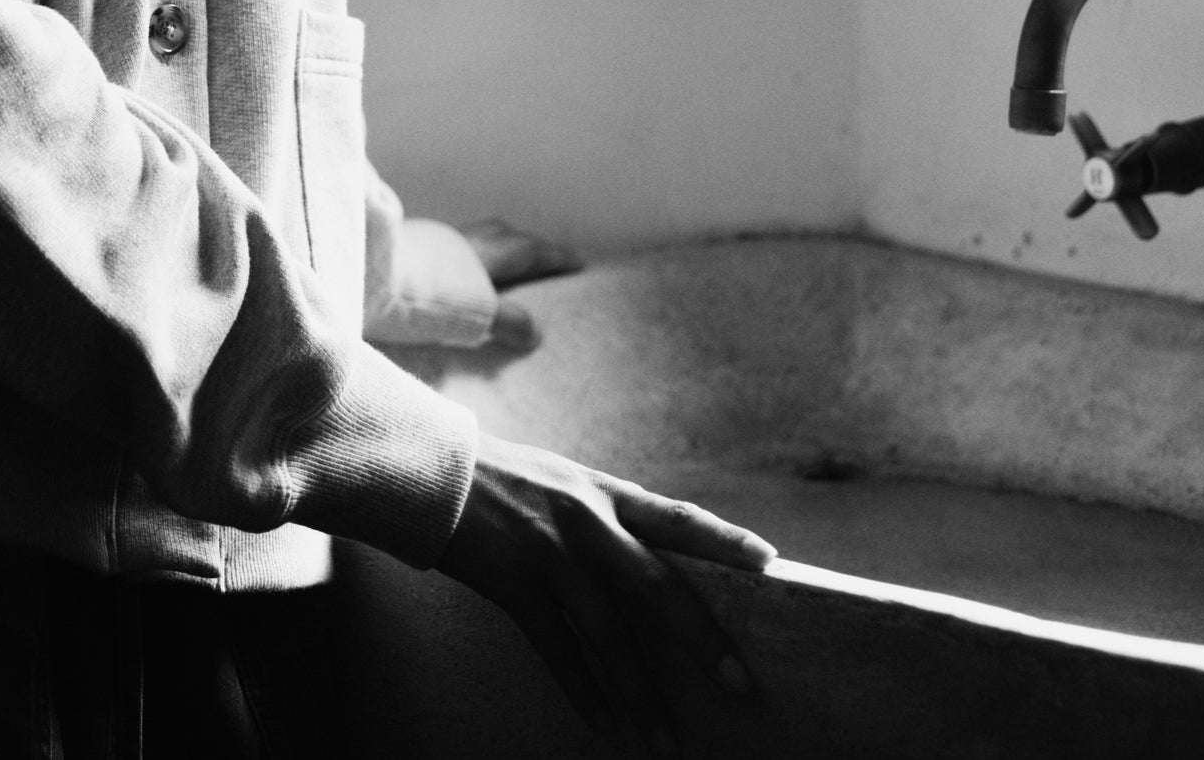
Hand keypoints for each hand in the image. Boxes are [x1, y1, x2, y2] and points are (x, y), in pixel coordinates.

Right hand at [436, 433, 771, 752]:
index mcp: (605, 493)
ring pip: (609, 635)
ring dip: (639, 692)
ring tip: (663, 738)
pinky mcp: (513, 583)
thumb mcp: (566, 482)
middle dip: (701, 639)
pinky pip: (556, 648)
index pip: (679, 517)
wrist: (434, 469)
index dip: (724, 539)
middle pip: (658, 587)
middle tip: (739, 683)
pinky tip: (602, 720)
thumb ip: (609, 516)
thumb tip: (655, 555)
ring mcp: (550, 555)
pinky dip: (581, 687)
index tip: (769, 561)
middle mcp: (586, 522)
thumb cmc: (504, 476)